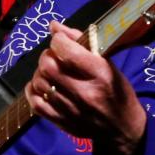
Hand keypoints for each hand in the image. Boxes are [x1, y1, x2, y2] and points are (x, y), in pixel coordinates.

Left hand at [26, 22, 145, 154]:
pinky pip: (35, 103)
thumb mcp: (107, 64)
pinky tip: (41, 86)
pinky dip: (33, 91)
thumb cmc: (116, 91)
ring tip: (49, 71)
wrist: (122, 128)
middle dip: (46, 55)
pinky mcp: (62, 122)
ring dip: (40, 72)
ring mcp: (71, 110)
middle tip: (53, 56)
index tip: (61, 41)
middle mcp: (85, 93)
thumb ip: (81, 43)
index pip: (67, 51)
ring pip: (39, 83)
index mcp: (100, 74)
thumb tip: (54, 26)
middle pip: (48, 67)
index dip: (58, 40)